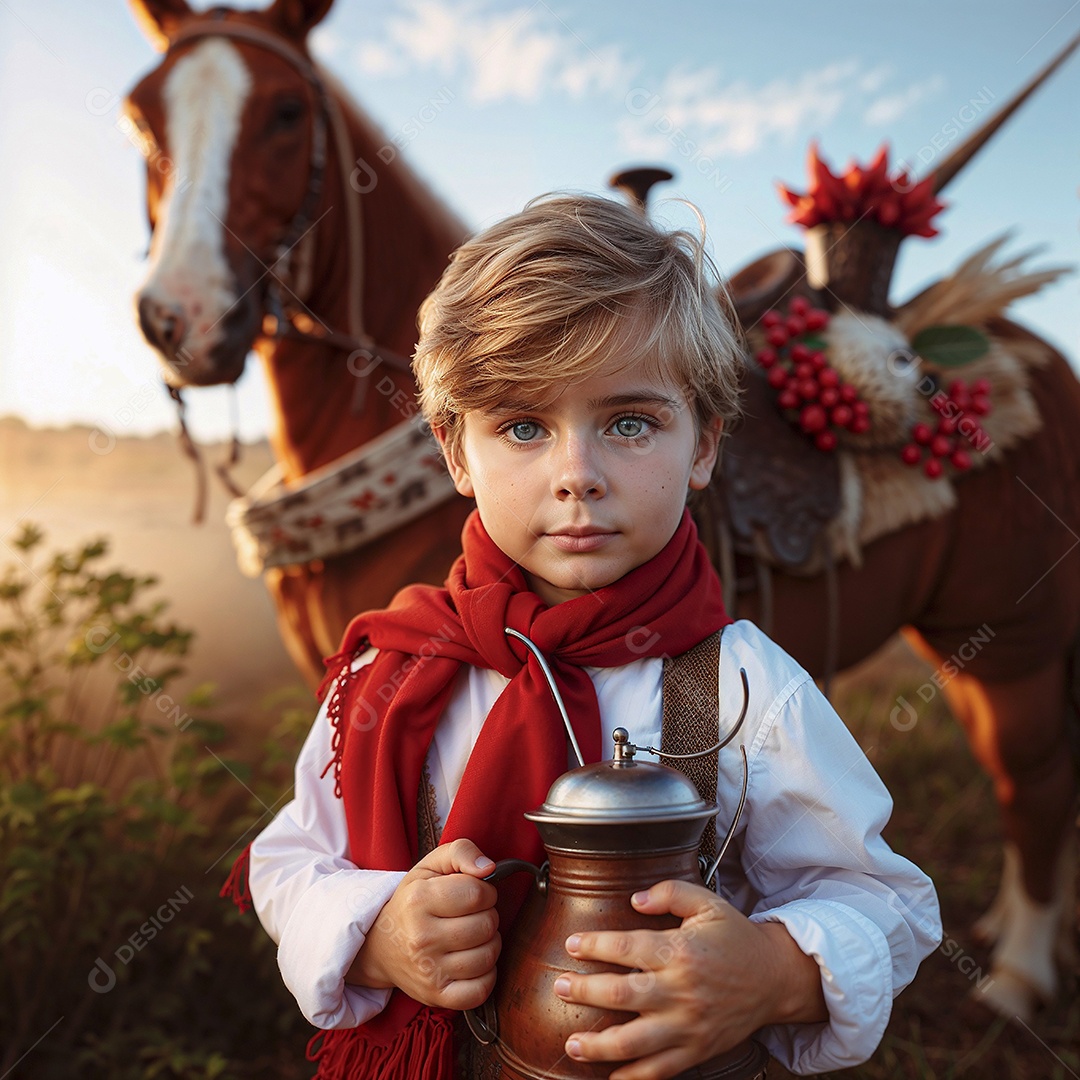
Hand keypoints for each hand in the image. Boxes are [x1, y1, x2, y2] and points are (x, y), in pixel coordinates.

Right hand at [347, 838, 500, 1009]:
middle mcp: (421, 938)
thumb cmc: (413, 901)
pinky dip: (486, 975)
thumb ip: (461, 851)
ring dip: (489, 944)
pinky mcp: (437, 997)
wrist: (381, 945)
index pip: (478, 893)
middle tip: (472, 916)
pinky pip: (482, 989)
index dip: (485, 891)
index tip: (474, 894)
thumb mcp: (430, 866)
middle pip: (486, 925)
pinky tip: (473, 962)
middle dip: (488, 916)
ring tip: (473, 937)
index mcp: (419, 900)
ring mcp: (429, 972)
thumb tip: (490, 868)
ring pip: (488, 956)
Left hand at [553, 880, 825, 1079]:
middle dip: (584, 991)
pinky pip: (659, 1071)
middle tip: (560, 987)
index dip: (594, 946)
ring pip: (634, 1042)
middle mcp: (681, 991)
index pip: (626, 948)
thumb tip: (634, 899)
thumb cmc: (736, 938)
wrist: (775, 978)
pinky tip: (609, 1076)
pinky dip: (632, 1077)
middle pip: (621, 994)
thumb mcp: (708, 903)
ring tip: (573, 1043)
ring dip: (598, 1045)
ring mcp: (688, 1026)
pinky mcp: (696, 1050)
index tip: (572, 945)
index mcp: (680, 951)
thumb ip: (669, 893)